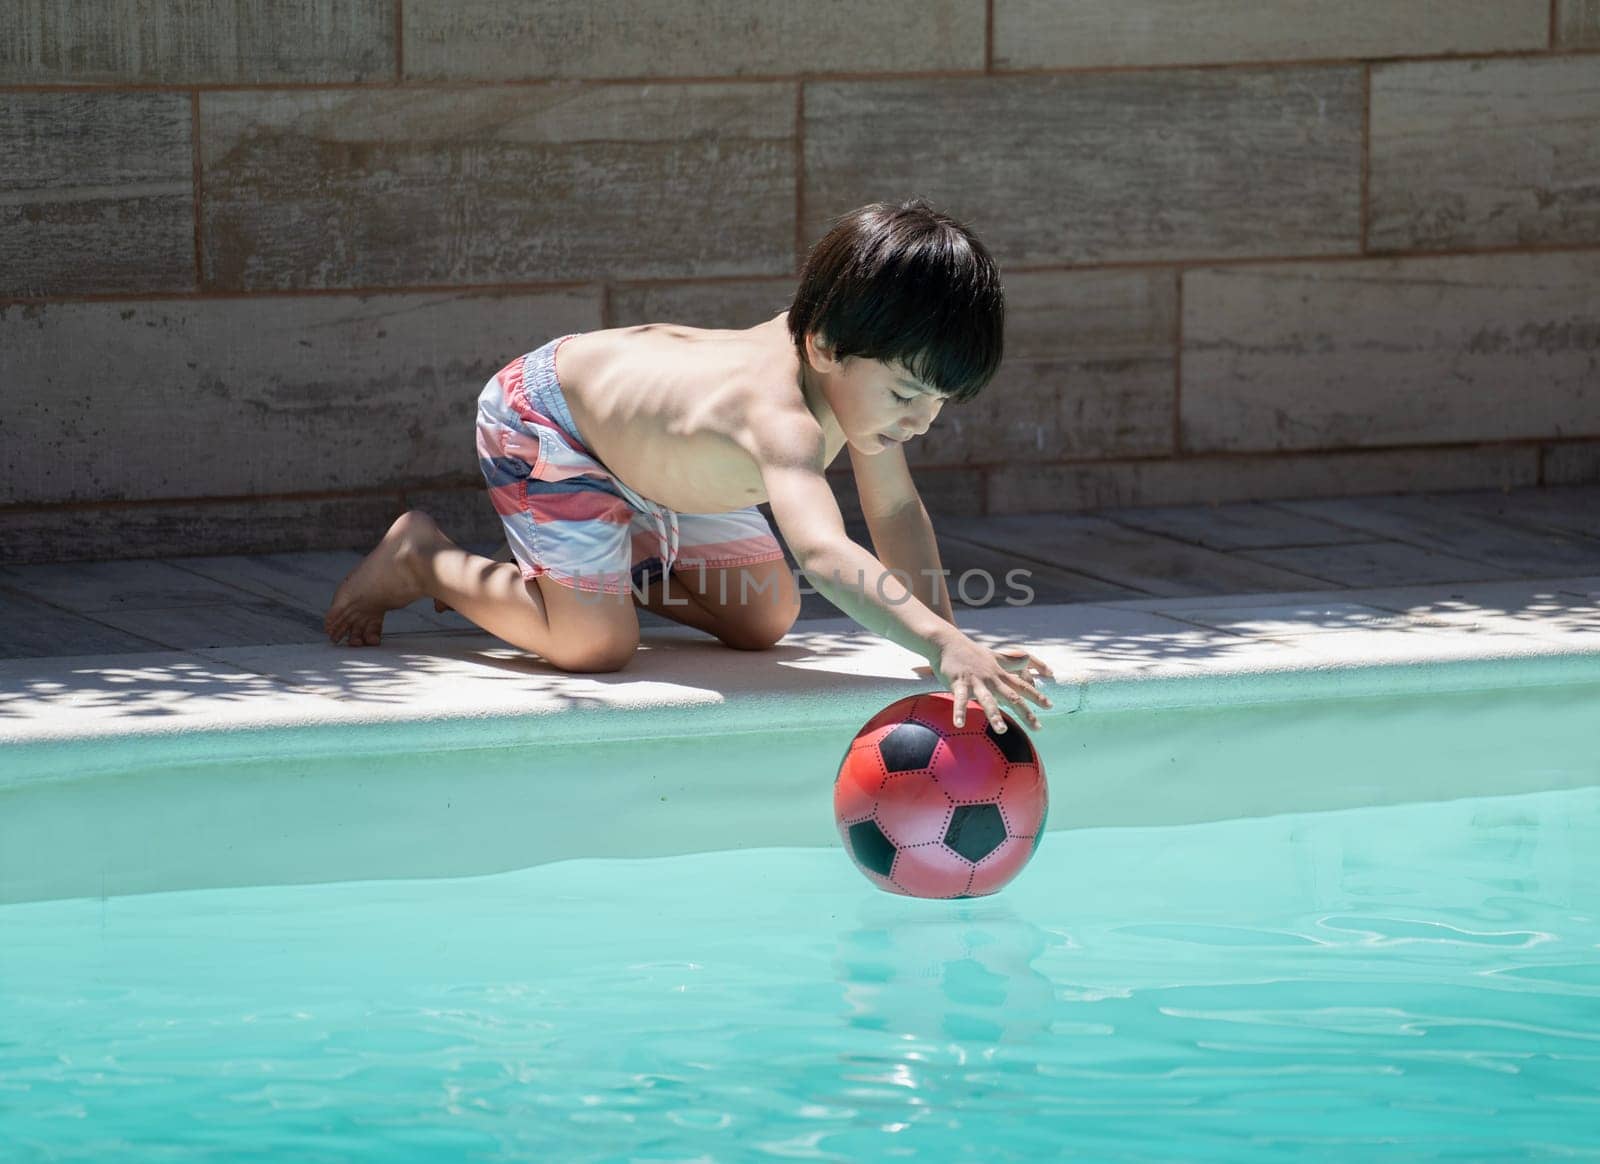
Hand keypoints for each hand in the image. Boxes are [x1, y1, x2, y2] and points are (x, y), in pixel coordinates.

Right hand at [932, 633, 1054, 731]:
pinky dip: (960, 712)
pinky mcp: (958, 682)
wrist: (947, 642)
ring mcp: (975, 681)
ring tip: (1002, 730)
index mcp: (1000, 674)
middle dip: (1025, 712)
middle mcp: (991, 678)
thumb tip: (1030, 660)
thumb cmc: (972, 652)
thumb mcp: (995, 656)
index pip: (1022, 686)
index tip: (1050, 706)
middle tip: (1038, 728)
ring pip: (987, 700)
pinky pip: (959, 700)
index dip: (1037, 696)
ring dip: (994, 715)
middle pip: (1012, 696)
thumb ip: (1014, 661)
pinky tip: (959, 725)